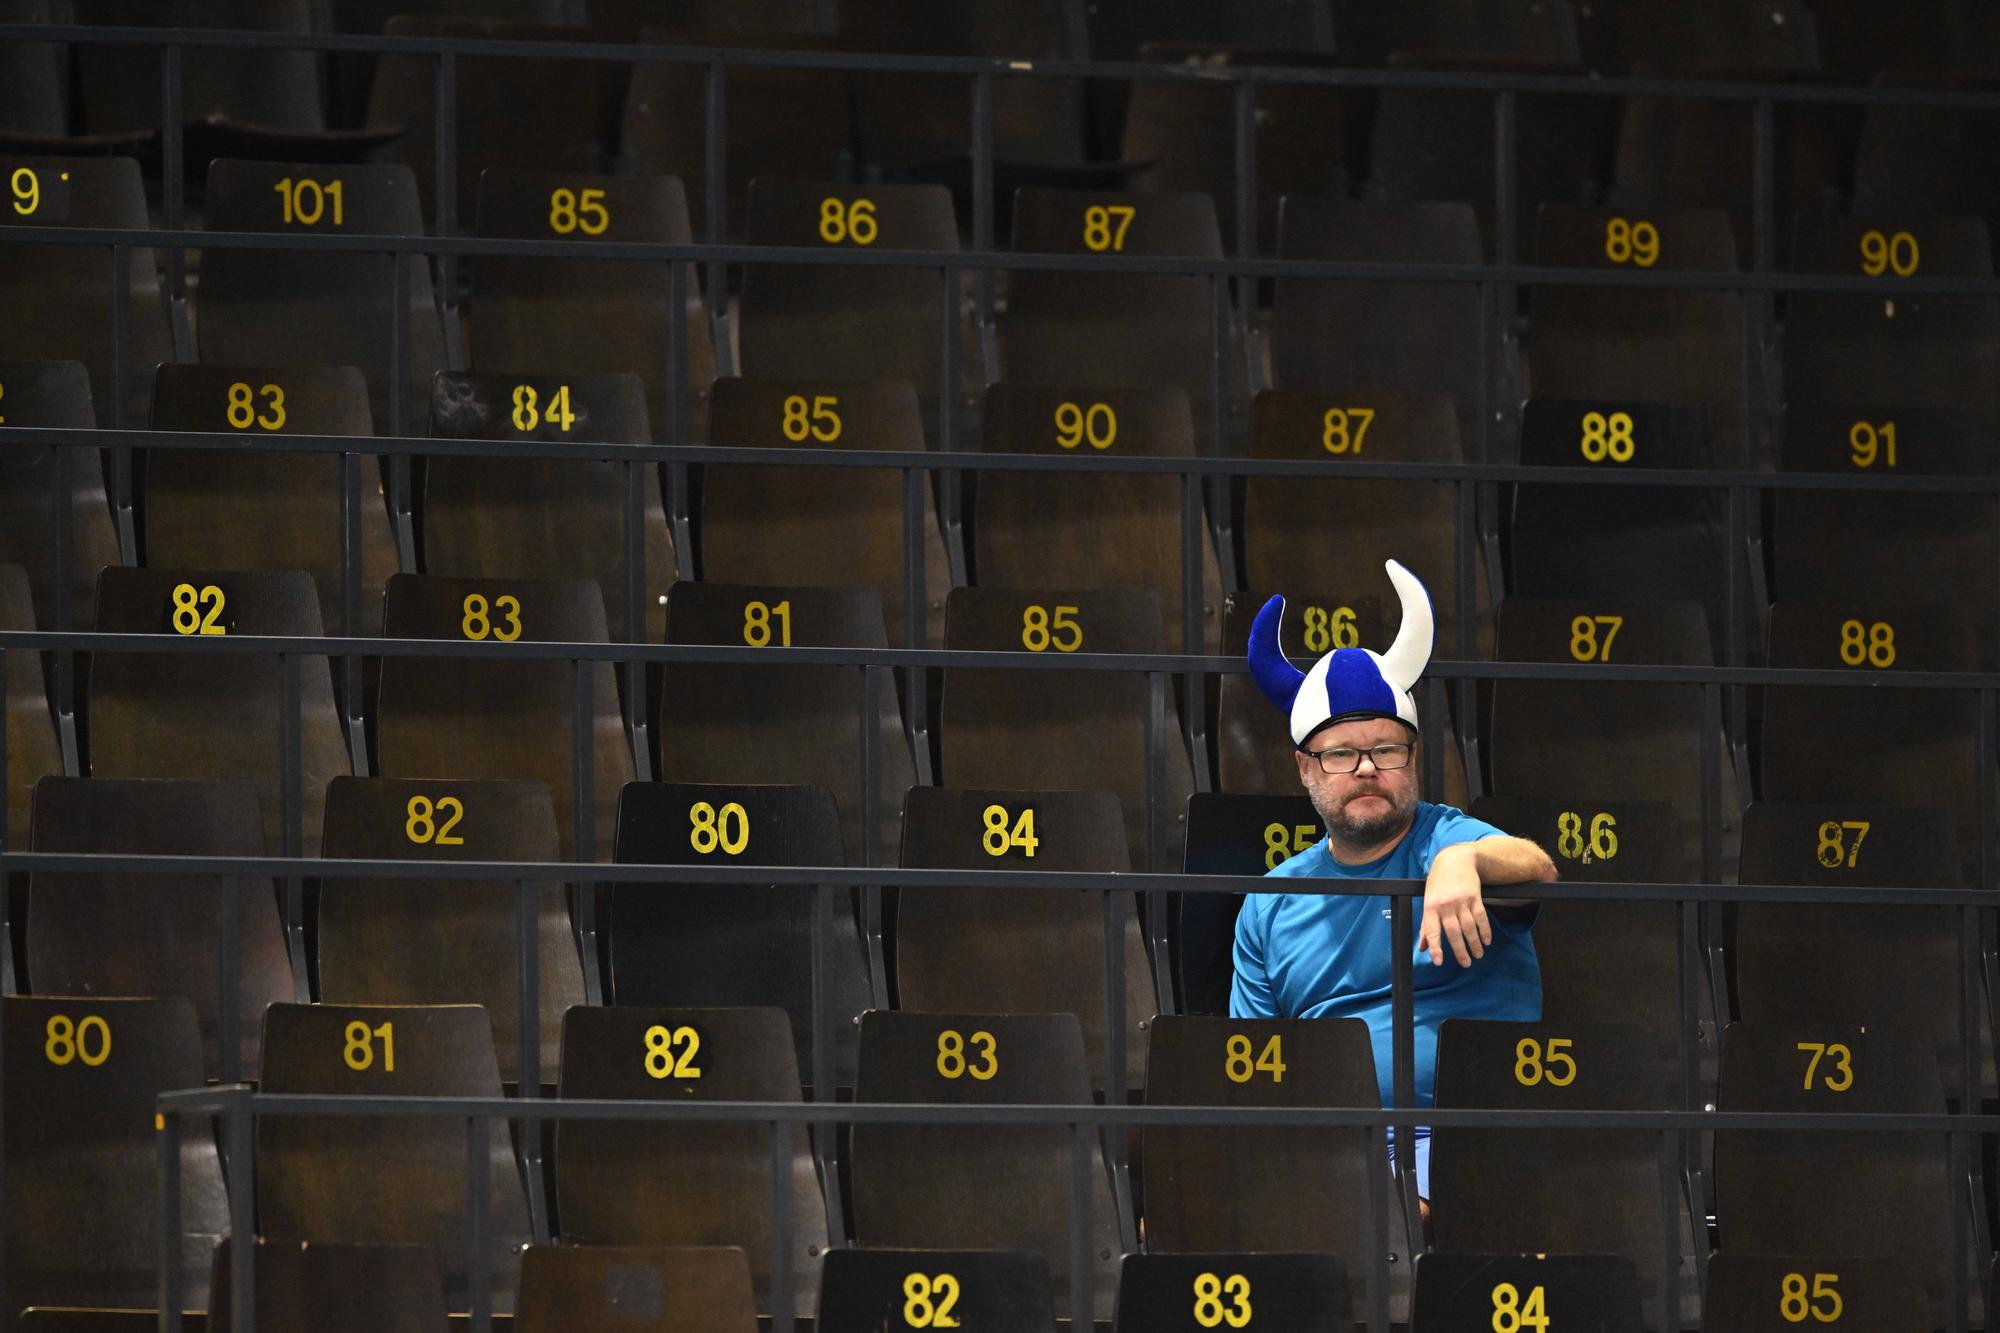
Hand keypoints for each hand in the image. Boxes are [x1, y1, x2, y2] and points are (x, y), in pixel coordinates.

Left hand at [1420, 843, 1490, 966]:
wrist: (1455, 860)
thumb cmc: (1438, 882)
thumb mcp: (1428, 900)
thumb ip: (1426, 925)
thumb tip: (1422, 947)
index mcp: (1431, 906)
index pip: (1431, 931)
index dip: (1435, 947)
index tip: (1438, 961)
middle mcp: (1446, 905)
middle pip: (1453, 932)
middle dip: (1460, 950)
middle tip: (1466, 964)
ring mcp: (1461, 901)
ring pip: (1469, 927)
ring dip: (1474, 943)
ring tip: (1478, 955)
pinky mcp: (1475, 898)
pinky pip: (1481, 918)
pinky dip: (1485, 931)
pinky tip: (1486, 941)